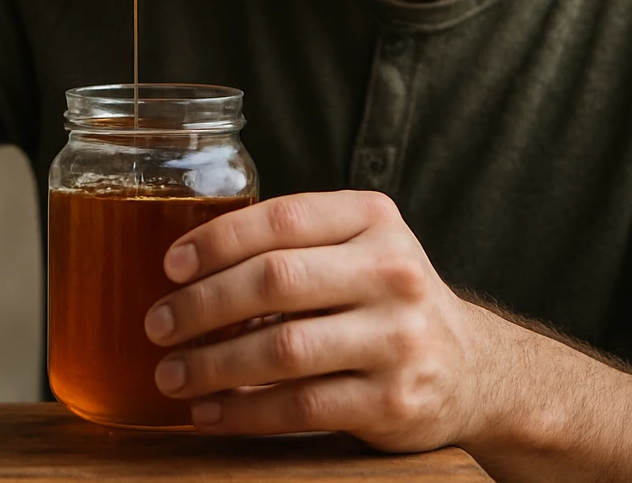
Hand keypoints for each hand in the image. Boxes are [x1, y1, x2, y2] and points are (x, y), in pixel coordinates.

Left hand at [143, 190, 502, 451]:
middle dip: (202, 306)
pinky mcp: (392, 401)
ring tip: (172, 374)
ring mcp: (397, 339)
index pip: (283, 219)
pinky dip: (243, 412)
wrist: (473, 370)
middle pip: (276, 281)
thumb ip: (296, 244)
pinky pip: (300, 407)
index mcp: (374, 221)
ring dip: (212, 365)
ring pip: (282, 349)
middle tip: (157, 325)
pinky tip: (211, 412)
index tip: (171, 265)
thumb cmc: (387, 302)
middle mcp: (392, 272)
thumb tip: (190, 264)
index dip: (218, 241)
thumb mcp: (361, 249)